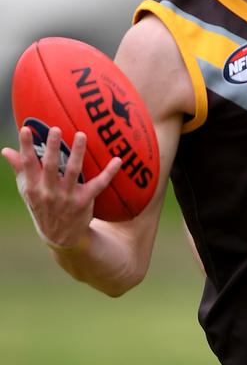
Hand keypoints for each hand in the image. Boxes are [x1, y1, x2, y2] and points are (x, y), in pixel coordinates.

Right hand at [1, 126, 121, 248]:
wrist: (60, 236)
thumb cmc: (42, 206)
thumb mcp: (28, 191)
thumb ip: (20, 169)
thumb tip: (5, 150)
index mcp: (34, 187)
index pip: (28, 164)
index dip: (25, 146)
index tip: (25, 128)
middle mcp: (50, 192)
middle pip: (51, 166)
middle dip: (52, 147)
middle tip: (55, 128)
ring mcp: (68, 197)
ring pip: (73, 171)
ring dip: (78, 153)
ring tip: (81, 135)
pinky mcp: (85, 201)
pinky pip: (99, 184)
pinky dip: (109, 172)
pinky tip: (118, 160)